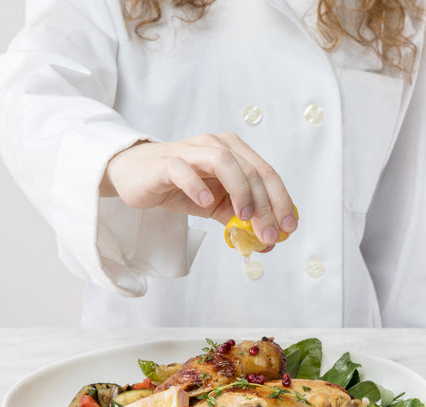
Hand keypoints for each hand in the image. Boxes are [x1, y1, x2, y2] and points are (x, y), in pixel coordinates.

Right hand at [102, 133, 297, 245]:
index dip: (281, 201)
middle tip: (269, 235)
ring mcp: (191, 151)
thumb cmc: (179, 186)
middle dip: (265, 206)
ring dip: (240, 191)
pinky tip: (204, 204)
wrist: (136, 176)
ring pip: (225, 162)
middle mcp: (217, 145)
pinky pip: (184, 169)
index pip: (266, 174)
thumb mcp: (215, 205)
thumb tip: (266, 242)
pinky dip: (197, 186)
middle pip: (251, 171)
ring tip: (244, 217)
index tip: (288, 229)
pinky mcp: (166, 162)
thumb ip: (239, 219)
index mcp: (234, 153)